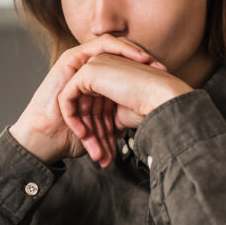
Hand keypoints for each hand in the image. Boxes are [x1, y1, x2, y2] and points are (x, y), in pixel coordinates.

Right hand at [9, 35, 164, 164]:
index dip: (146, 71)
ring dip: (131, 53)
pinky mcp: (69, 61)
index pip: (128, 68)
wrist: (47, 139)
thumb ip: (121, 119)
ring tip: (147, 62)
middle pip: (123, 55)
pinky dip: (115, 51)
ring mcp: (79, 64)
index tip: (165, 76)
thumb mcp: (105, 128)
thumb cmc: (71, 137)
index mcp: (100, 85)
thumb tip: (146, 120)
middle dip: (143, 61)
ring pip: (111, 46)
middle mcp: (90, 71)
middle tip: (161, 68)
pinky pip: (96, 48)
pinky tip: (130, 61)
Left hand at [58, 53, 192, 166]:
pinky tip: (84, 135)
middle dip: (93, 135)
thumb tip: (110, 133)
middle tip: (101, 158)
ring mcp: (94, 66)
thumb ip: (113, 119)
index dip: (102, 131)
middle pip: (88, 107)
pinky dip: (72, 118)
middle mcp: (103, 68)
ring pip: (77, 105)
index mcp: (113, 76)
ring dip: (85, 131)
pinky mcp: (86, 71)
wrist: (159, 97)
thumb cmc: (149, 106)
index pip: (99, 107)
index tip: (108, 152)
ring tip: (96, 154)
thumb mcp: (125, 114)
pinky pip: (67, 98)